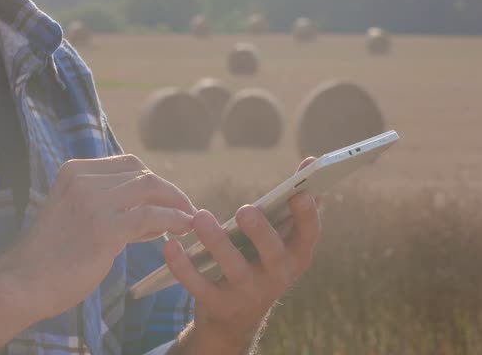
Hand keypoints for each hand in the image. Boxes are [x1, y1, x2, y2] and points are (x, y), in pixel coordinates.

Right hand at [9, 155, 196, 319]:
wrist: (23, 282)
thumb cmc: (51, 255)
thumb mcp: (73, 214)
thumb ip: (107, 206)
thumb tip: (153, 214)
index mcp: (74, 171)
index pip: (127, 164)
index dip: (152, 180)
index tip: (167, 199)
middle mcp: (83, 180)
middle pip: (142, 173)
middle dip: (169, 191)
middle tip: (185, 210)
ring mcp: (94, 202)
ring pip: (151, 189)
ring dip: (176, 203)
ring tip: (188, 220)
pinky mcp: (105, 229)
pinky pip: (151, 216)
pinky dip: (173, 220)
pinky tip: (181, 230)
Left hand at [164, 157, 321, 352]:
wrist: (235, 320)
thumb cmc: (260, 262)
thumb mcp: (279, 239)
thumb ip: (291, 202)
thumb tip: (310, 161)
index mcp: (295, 256)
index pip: (309, 236)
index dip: (308, 216)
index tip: (301, 192)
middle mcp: (276, 277)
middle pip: (272, 253)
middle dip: (260, 231)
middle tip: (245, 209)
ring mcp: (247, 294)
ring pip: (233, 268)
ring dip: (216, 242)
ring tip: (201, 217)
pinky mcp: (218, 305)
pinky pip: (199, 285)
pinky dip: (183, 267)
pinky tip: (171, 246)